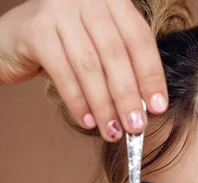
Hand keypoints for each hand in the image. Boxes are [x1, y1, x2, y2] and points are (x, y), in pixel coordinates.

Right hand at [0, 0, 167, 140]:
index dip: (151, 75)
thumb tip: (146, 106)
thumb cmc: (62, 48)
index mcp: (110, 1)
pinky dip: (77, 101)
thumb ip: (120, 66)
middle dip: (128, 96)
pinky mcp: (36, 29)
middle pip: (115, 54)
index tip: (158, 107)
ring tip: (112, 131)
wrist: (10, 40)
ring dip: (104, 105)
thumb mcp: (96, 47)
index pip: (138, 39)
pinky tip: (87, 121)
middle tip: (135, 126)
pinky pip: (63, 72)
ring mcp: (59, 10)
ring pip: (90, 66)